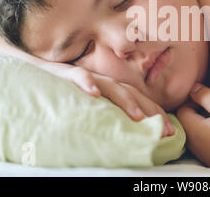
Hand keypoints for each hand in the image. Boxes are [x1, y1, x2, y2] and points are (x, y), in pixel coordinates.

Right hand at [38, 62, 174, 137]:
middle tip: (165, 130)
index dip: (156, 114)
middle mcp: (105, 83)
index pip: (140, 101)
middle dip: (151, 112)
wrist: (37, 73)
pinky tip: (94, 94)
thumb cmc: (67, 95)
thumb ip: (108, 116)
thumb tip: (127, 136)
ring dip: (127, 102)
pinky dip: (88, 84)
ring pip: (112, 87)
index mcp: (112, 91)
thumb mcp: (91, 108)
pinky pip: (80, 77)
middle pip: (133, 94)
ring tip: (139, 118)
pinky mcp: (68, 75)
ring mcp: (89, 78)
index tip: (171, 131)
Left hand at [177, 83, 209, 169]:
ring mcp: (202, 155)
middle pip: (186, 122)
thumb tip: (192, 88)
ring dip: (204, 124)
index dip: (193, 100)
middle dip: (197, 112)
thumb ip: (205, 96)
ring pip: (195, 133)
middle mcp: (193, 144)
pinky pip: (204, 144)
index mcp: (192, 130)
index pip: (181, 110)